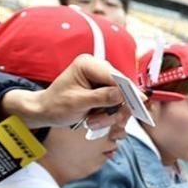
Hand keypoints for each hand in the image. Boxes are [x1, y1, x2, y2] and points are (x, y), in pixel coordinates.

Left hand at [0, 54, 128, 129]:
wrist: (47, 111)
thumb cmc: (56, 104)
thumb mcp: (78, 102)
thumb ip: (101, 97)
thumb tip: (122, 95)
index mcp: (88, 64)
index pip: (114, 76)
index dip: (128, 89)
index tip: (140, 101)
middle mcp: (98, 69)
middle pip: (121, 88)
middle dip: (113, 108)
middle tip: (97, 122)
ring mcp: (102, 81)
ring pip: (120, 100)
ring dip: (109, 115)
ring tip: (91, 122)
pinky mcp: (105, 92)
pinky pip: (116, 105)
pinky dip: (108, 116)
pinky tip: (94, 120)